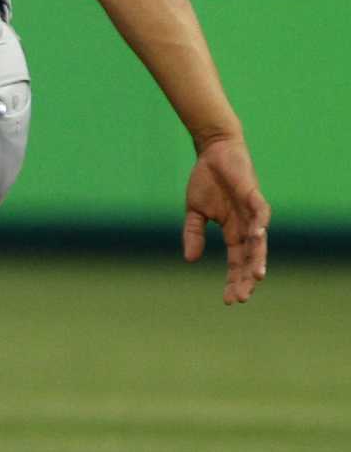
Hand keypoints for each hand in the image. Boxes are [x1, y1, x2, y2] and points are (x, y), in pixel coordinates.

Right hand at [182, 135, 269, 304]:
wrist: (213, 151)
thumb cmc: (206, 180)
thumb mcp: (194, 211)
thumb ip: (193, 234)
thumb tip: (190, 260)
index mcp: (233, 231)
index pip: (237, 262)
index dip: (233, 280)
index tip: (228, 300)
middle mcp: (247, 226)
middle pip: (250, 258)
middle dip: (247, 278)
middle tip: (242, 297)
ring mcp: (252, 212)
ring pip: (259, 242)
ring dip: (258, 259)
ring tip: (257, 277)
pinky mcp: (254, 196)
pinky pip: (261, 214)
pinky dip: (260, 227)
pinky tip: (256, 239)